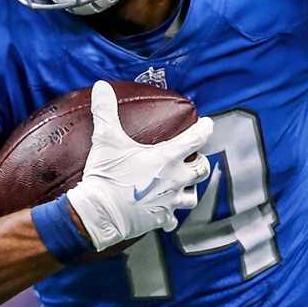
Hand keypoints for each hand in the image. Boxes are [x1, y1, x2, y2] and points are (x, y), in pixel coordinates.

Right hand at [64, 81, 213, 250]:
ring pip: (193, 196)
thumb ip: (106, 112)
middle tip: (194, 158)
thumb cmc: (106, 175)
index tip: (208, 124)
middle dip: (200, 162)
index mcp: (166, 157)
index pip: (197, 139)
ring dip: (190, 189)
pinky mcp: (161, 219)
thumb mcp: (106, 140)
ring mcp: (170, 201)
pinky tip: (165, 213)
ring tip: (182, 185)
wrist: (99, 213)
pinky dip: (171, 215)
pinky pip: (173, 219)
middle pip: (202, 169)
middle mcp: (175, 179)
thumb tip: (101, 87)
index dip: (206, 129)